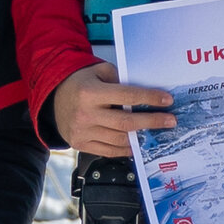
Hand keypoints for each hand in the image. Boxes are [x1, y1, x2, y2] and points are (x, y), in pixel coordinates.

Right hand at [51, 62, 175, 159]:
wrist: (53, 98)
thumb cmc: (80, 83)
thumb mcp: (98, 72)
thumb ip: (120, 80)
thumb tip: (144, 93)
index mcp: (90, 92)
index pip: (127, 96)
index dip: (149, 99)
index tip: (166, 101)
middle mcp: (85, 114)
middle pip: (126, 122)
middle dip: (152, 121)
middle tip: (170, 121)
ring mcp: (82, 132)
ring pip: (119, 139)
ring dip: (141, 137)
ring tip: (155, 132)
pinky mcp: (81, 144)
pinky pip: (109, 151)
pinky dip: (126, 149)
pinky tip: (137, 144)